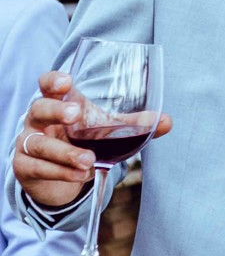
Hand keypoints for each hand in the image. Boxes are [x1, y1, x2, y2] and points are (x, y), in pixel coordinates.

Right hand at [13, 70, 175, 211]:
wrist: (59, 174)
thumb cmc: (82, 139)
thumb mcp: (105, 129)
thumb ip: (134, 125)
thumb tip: (167, 121)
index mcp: (58, 103)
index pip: (47, 84)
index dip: (53, 80)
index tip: (67, 81)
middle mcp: (39, 120)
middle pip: (39, 109)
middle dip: (56, 111)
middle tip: (76, 116)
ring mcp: (28, 143)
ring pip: (38, 143)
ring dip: (64, 152)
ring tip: (88, 160)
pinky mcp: (25, 166)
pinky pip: (38, 167)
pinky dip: (61, 172)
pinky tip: (81, 175)